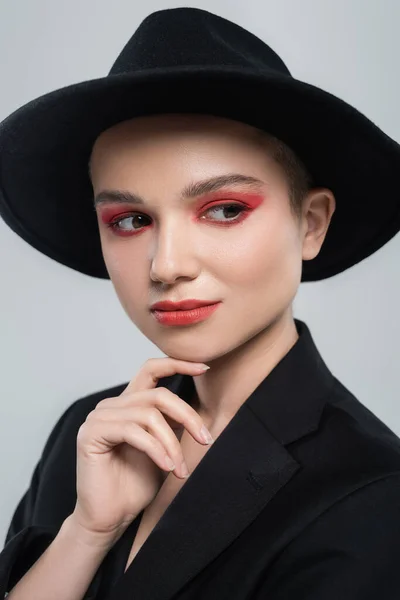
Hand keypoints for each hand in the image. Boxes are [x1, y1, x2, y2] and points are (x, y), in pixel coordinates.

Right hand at [70, 358, 212, 541]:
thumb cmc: (135, 485)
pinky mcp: (90, 434)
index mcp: (128, 404)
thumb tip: (195, 408)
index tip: (204, 368)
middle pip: (158, 395)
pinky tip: (167, 466)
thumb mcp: (164, 448)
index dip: (178, 364)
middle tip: (205, 440)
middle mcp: (112, 405)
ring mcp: (99, 418)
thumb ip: (172, 424)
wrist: (110, 518)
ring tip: (180, 469)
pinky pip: (133, 432)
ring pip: (149, 415)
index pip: (151, 370)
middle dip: (187, 416)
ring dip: (172, 443)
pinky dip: (156, 449)